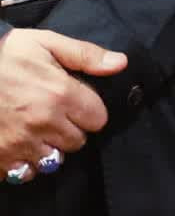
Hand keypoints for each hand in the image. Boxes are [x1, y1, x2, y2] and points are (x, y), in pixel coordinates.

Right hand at [0, 29, 126, 177]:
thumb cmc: (2, 54)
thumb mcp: (44, 42)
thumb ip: (85, 54)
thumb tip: (120, 63)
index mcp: (60, 94)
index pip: (98, 119)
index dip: (88, 111)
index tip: (74, 102)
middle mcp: (44, 123)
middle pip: (78, 141)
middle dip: (69, 129)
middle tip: (51, 114)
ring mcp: (20, 144)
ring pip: (54, 160)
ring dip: (48, 148)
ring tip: (33, 129)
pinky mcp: (0, 158)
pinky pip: (25, 173)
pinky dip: (23, 163)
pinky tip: (16, 145)